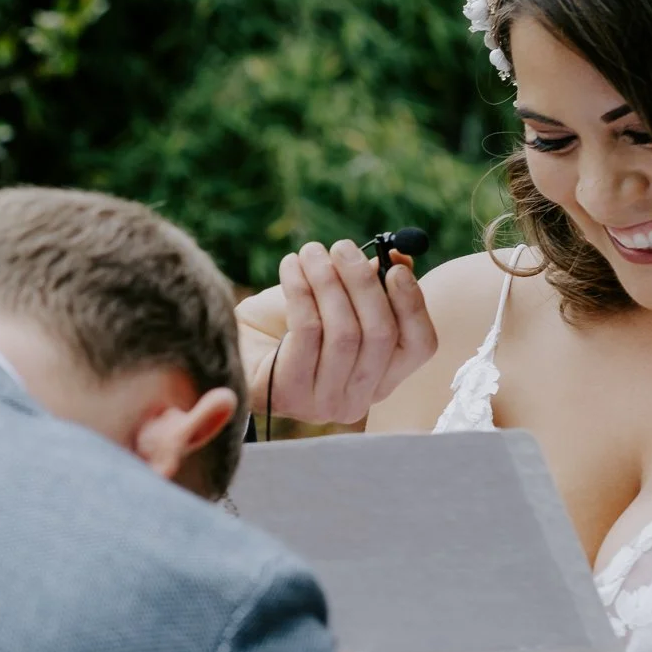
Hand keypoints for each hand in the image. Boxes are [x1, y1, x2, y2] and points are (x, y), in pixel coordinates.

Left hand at [237, 239, 436, 424]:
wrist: (233, 350)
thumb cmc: (285, 326)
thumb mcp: (333, 301)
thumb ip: (371, 284)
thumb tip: (401, 256)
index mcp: (381, 380)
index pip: (419, 347)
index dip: (412, 304)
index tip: (395, 267)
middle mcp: (358, 400)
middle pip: (382, 335)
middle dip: (363, 282)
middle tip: (343, 247)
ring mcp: (324, 404)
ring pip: (344, 333)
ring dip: (328, 281)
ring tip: (310, 252)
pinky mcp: (290, 395)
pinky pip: (307, 331)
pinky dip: (301, 291)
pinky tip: (290, 267)